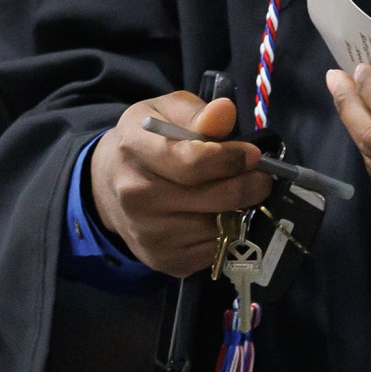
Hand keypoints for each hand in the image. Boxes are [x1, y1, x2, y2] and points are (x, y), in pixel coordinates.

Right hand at [87, 94, 269, 276]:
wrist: (109, 183)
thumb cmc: (148, 140)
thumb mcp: (166, 111)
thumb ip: (197, 113)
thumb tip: (225, 112)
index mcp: (135, 149)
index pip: (193, 162)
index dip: (232, 159)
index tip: (254, 155)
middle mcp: (136, 195)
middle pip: (214, 199)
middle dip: (249, 187)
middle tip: (261, 178)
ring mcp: (147, 233)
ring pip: (219, 228)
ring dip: (239, 213)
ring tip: (239, 196)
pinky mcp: (162, 260)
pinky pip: (214, 252)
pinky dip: (226, 235)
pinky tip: (220, 217)